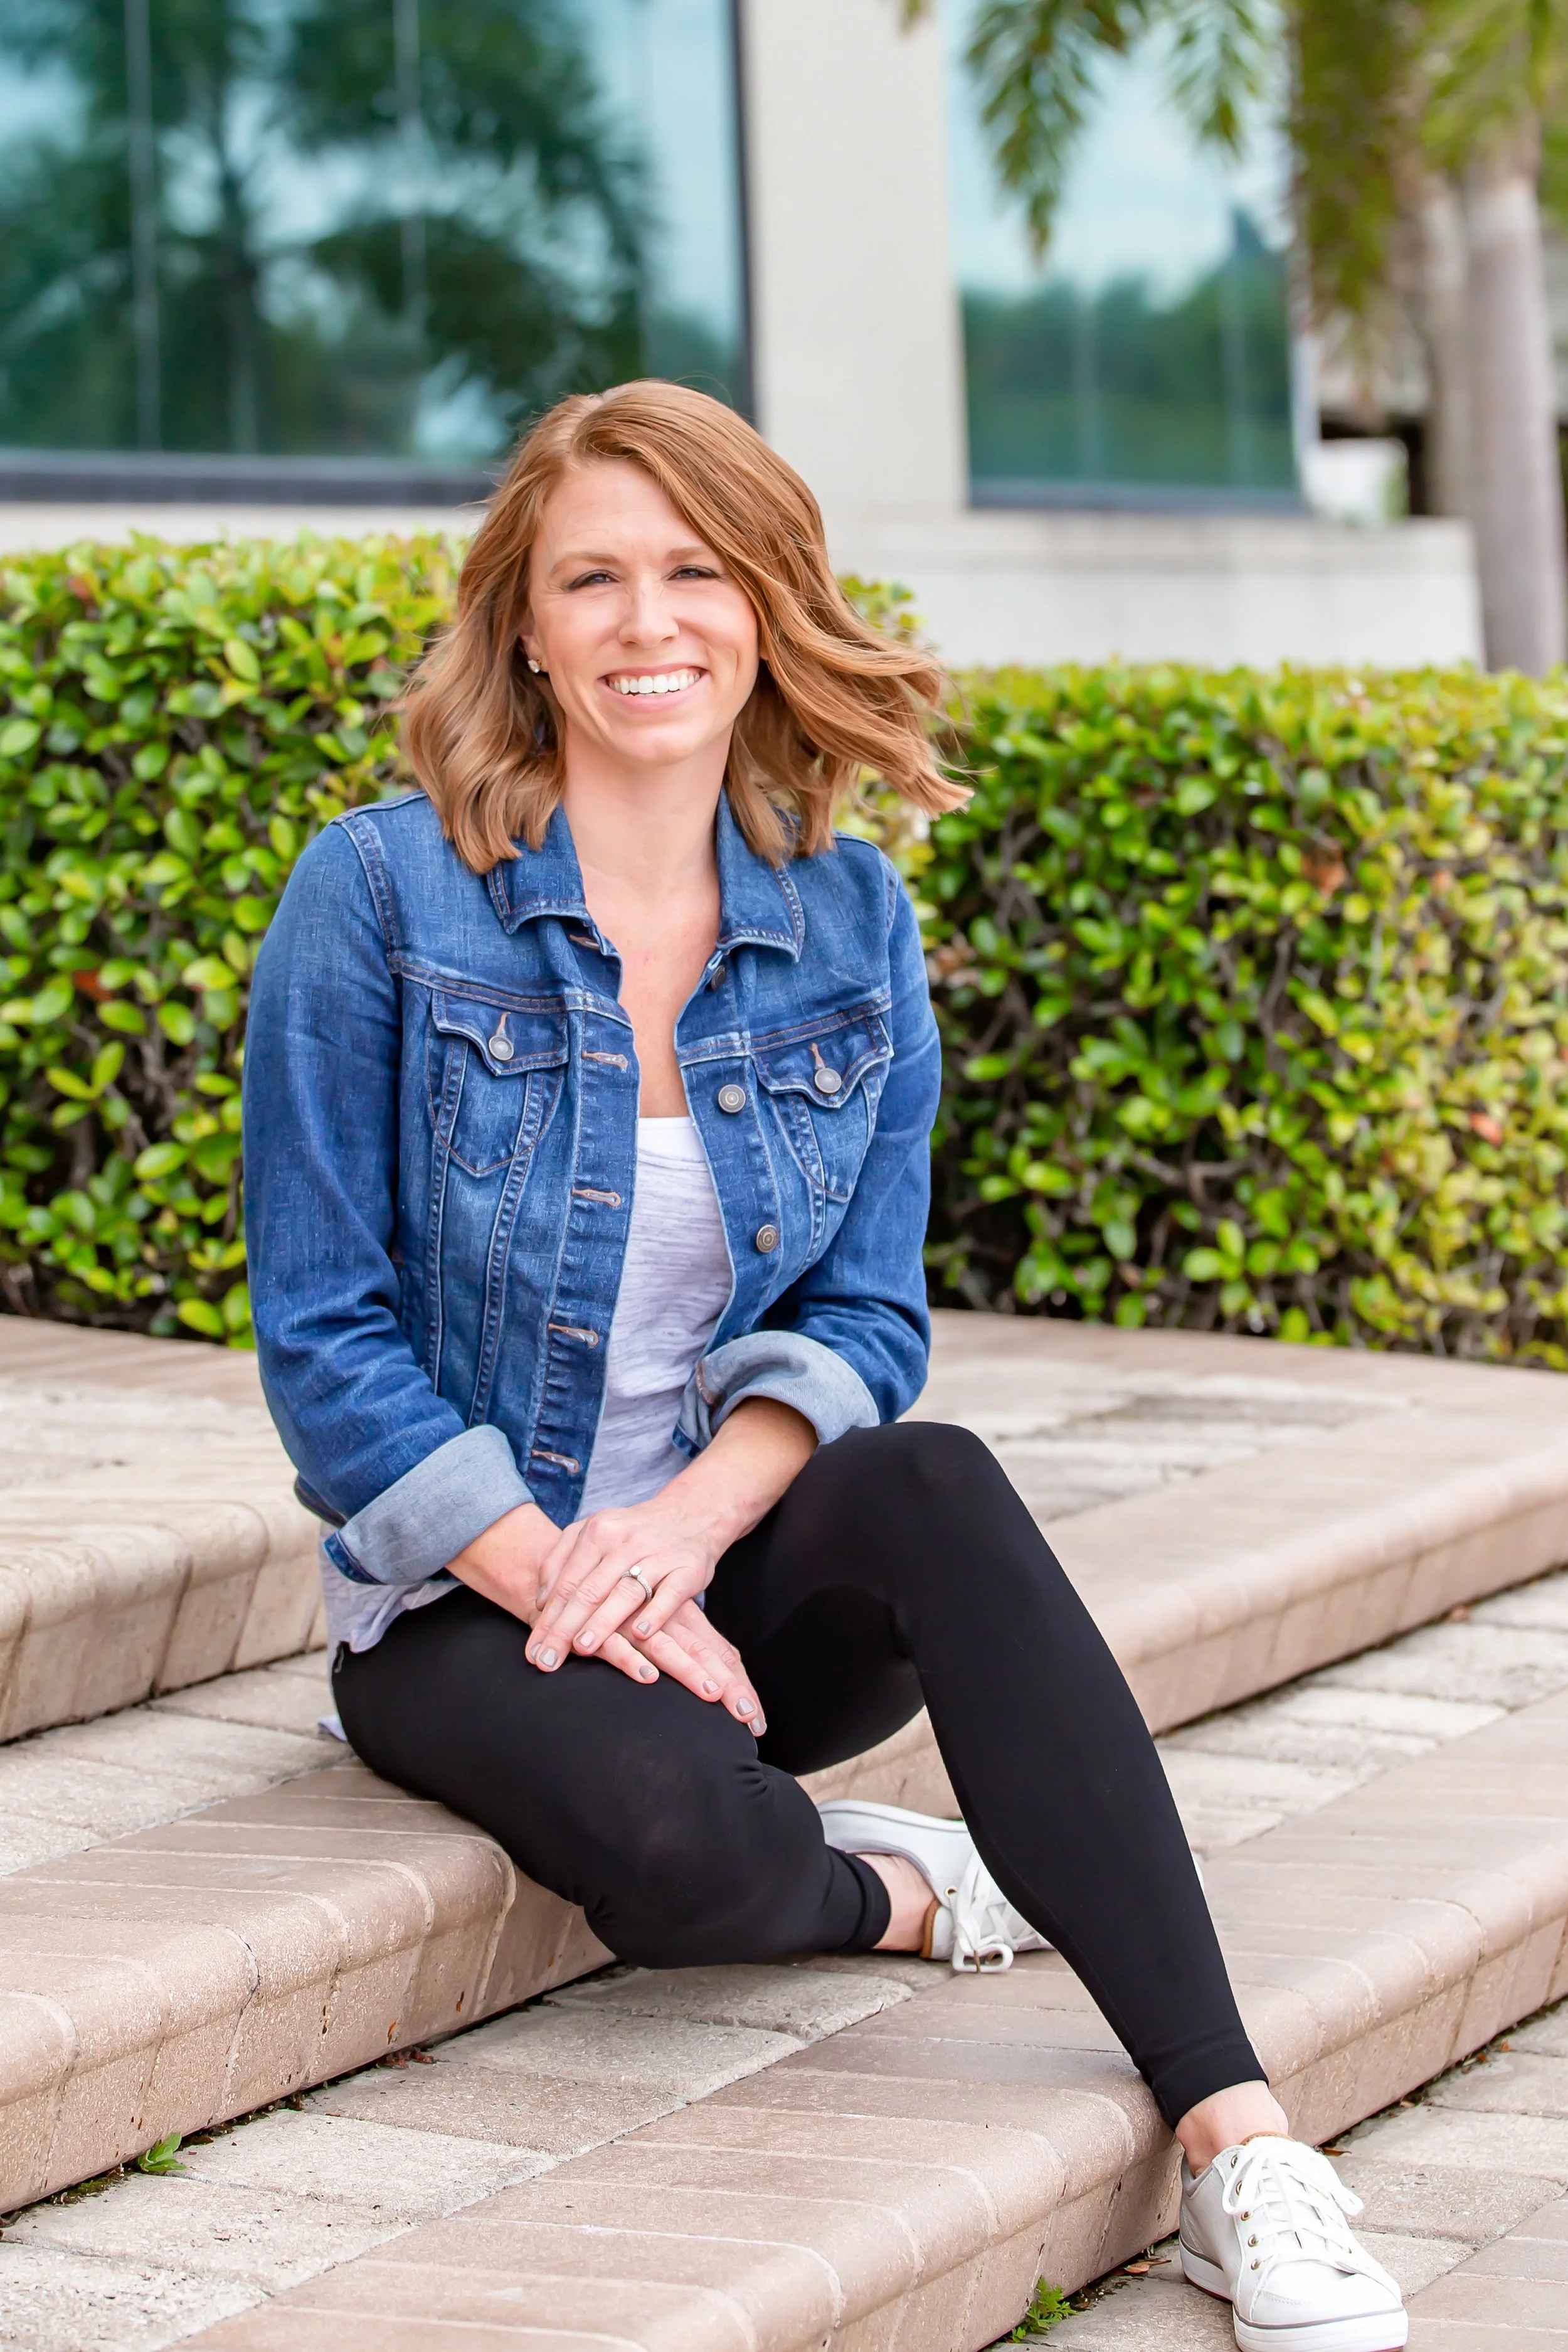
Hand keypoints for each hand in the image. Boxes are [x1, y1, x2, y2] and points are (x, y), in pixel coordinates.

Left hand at [446, 1501, 667, 1696]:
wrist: (691, 1514)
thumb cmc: (633, 1531)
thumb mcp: (594, 1531)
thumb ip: (561, 1560)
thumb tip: (541, 1603)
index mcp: (598, 1531)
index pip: (567, 1582)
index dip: (548, 1619)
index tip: (533, 1650)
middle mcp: (626, 1541)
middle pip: (590, 1590)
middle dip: (565, 1628)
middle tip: (548, 1659)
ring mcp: (658, 1555)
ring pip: (626, 1592)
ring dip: (603, 1622)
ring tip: (582, 1648)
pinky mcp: (688, 1568)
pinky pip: (670, 1595)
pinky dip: (655, 1615)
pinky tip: (640, 1634)